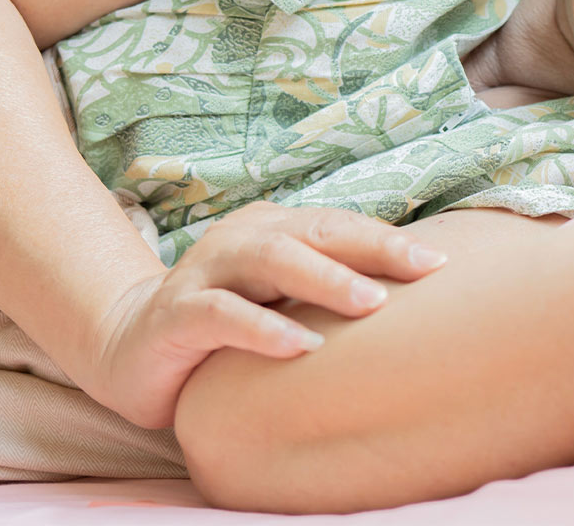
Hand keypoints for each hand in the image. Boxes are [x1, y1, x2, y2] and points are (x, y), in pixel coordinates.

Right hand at [85, 201, 447, 428]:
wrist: (131, 347)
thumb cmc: (231, 323)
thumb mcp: (285, 298)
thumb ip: (332, 287)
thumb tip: (416, 292)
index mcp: (275, 228)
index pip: (340, 226)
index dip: (390, 240)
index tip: (442, 262)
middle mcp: (242, 239)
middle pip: (315, 231)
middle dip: (373, 248)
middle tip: (423, 268)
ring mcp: (206, 272)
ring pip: (271, 260)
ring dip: (326, 279)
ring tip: (373, 303)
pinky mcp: (176, 315)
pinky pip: (223, 315)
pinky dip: (263, 328)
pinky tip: (301, 346)